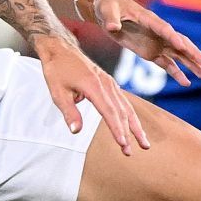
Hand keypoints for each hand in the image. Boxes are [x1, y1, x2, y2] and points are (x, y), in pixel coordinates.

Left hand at [31, 36, 148, 154]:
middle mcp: (106, 83)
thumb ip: (69, 112)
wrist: (60, 48)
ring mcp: (109, 82)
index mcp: (94, 86)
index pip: (109, 112)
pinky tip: (134, 126)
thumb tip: (76, 131)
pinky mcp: (109, 82)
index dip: (117, 130)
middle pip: (122, 112)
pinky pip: (123, 100)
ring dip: (135, 126)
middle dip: (129, 133)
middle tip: (132, 152)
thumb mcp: (57, 92)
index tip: (124, 144)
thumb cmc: (57, 70)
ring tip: (143, 142)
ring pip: (126, 107)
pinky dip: (130, 115)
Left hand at [77, 0, 200, 86]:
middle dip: (192, 53)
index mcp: (149, 19)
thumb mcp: (107, 10)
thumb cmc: (108, 6)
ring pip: (178, 55)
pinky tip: (186, 82)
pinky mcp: (151, 52)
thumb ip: (111, 19)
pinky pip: (167, 64)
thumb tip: (112, 27)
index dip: (172, 37)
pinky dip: (176, 73)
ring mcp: (156, 43)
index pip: (163, 29)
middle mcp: (157, 32)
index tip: (182, 46)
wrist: (107, 11)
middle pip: (179, 42)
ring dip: (191, 64)